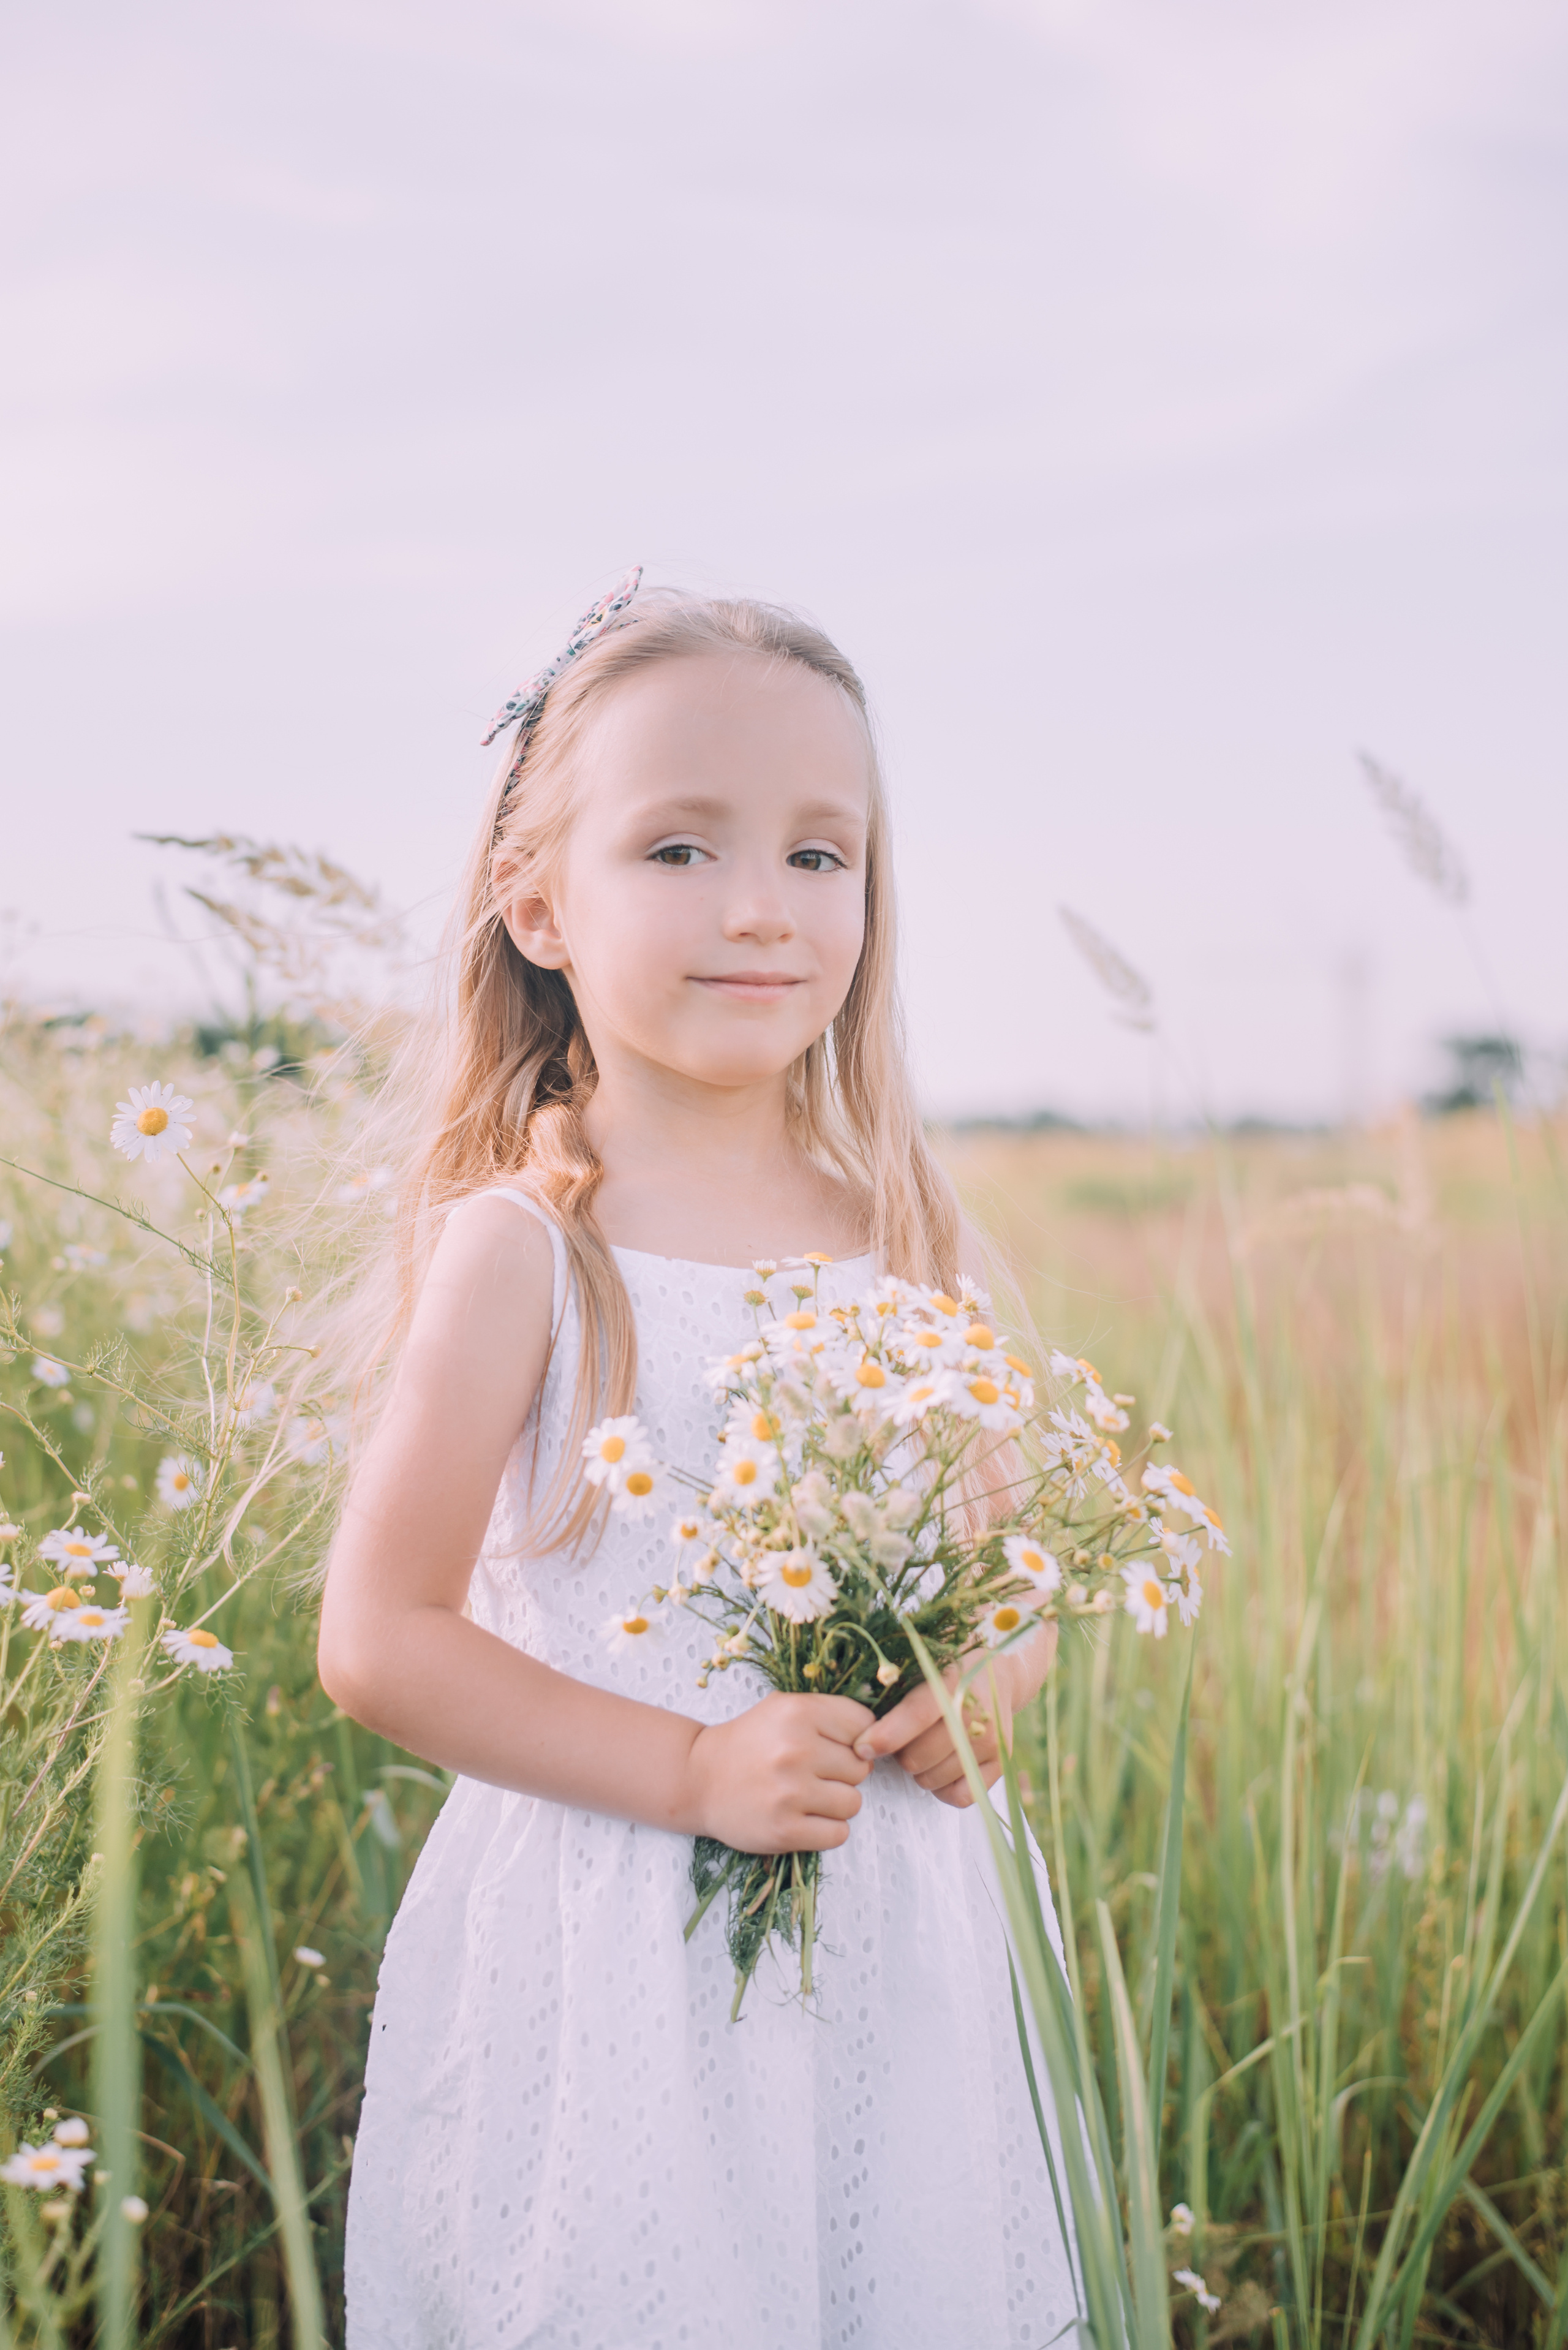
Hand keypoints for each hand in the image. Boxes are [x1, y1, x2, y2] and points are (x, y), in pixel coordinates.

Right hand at [683, 1693, 875, 1853]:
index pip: (864, 1724)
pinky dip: (827, 1830)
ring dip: (837, 1803)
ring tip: (808, 1797)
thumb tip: (881, 1732)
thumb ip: (830, 1714)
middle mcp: (796, 1750)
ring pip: (853, 1803)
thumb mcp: (784, 1709)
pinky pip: (838, 1834)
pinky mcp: (784, 1831)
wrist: (699, 1779)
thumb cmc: (750, 1741)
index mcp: (799, 1712)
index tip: (833, 1745)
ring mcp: (790, 1793)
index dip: (855, 1738)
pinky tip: (804, 1818)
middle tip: (814, 1773)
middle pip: (861, 1767)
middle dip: (844, 1773)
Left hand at [851, 1623, 1057, 1808]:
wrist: (997, 1675)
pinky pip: (958, 1797)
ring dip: (919, 1770)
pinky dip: (942, 1788)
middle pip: (918, 1757)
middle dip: (899, 1754)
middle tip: (902, 1739)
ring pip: (933, 1780)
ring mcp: (991, 1743)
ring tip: (924, 1747)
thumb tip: (857, 1723)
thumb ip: (895, 1688)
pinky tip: (941, 1766)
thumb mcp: (924, 1667)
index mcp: (953, 1682)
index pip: (916, 1715)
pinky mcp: (1001, 1765)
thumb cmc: (946, 1670)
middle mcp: (977, 1715)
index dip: (885, 1736)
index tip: (861, 1747)